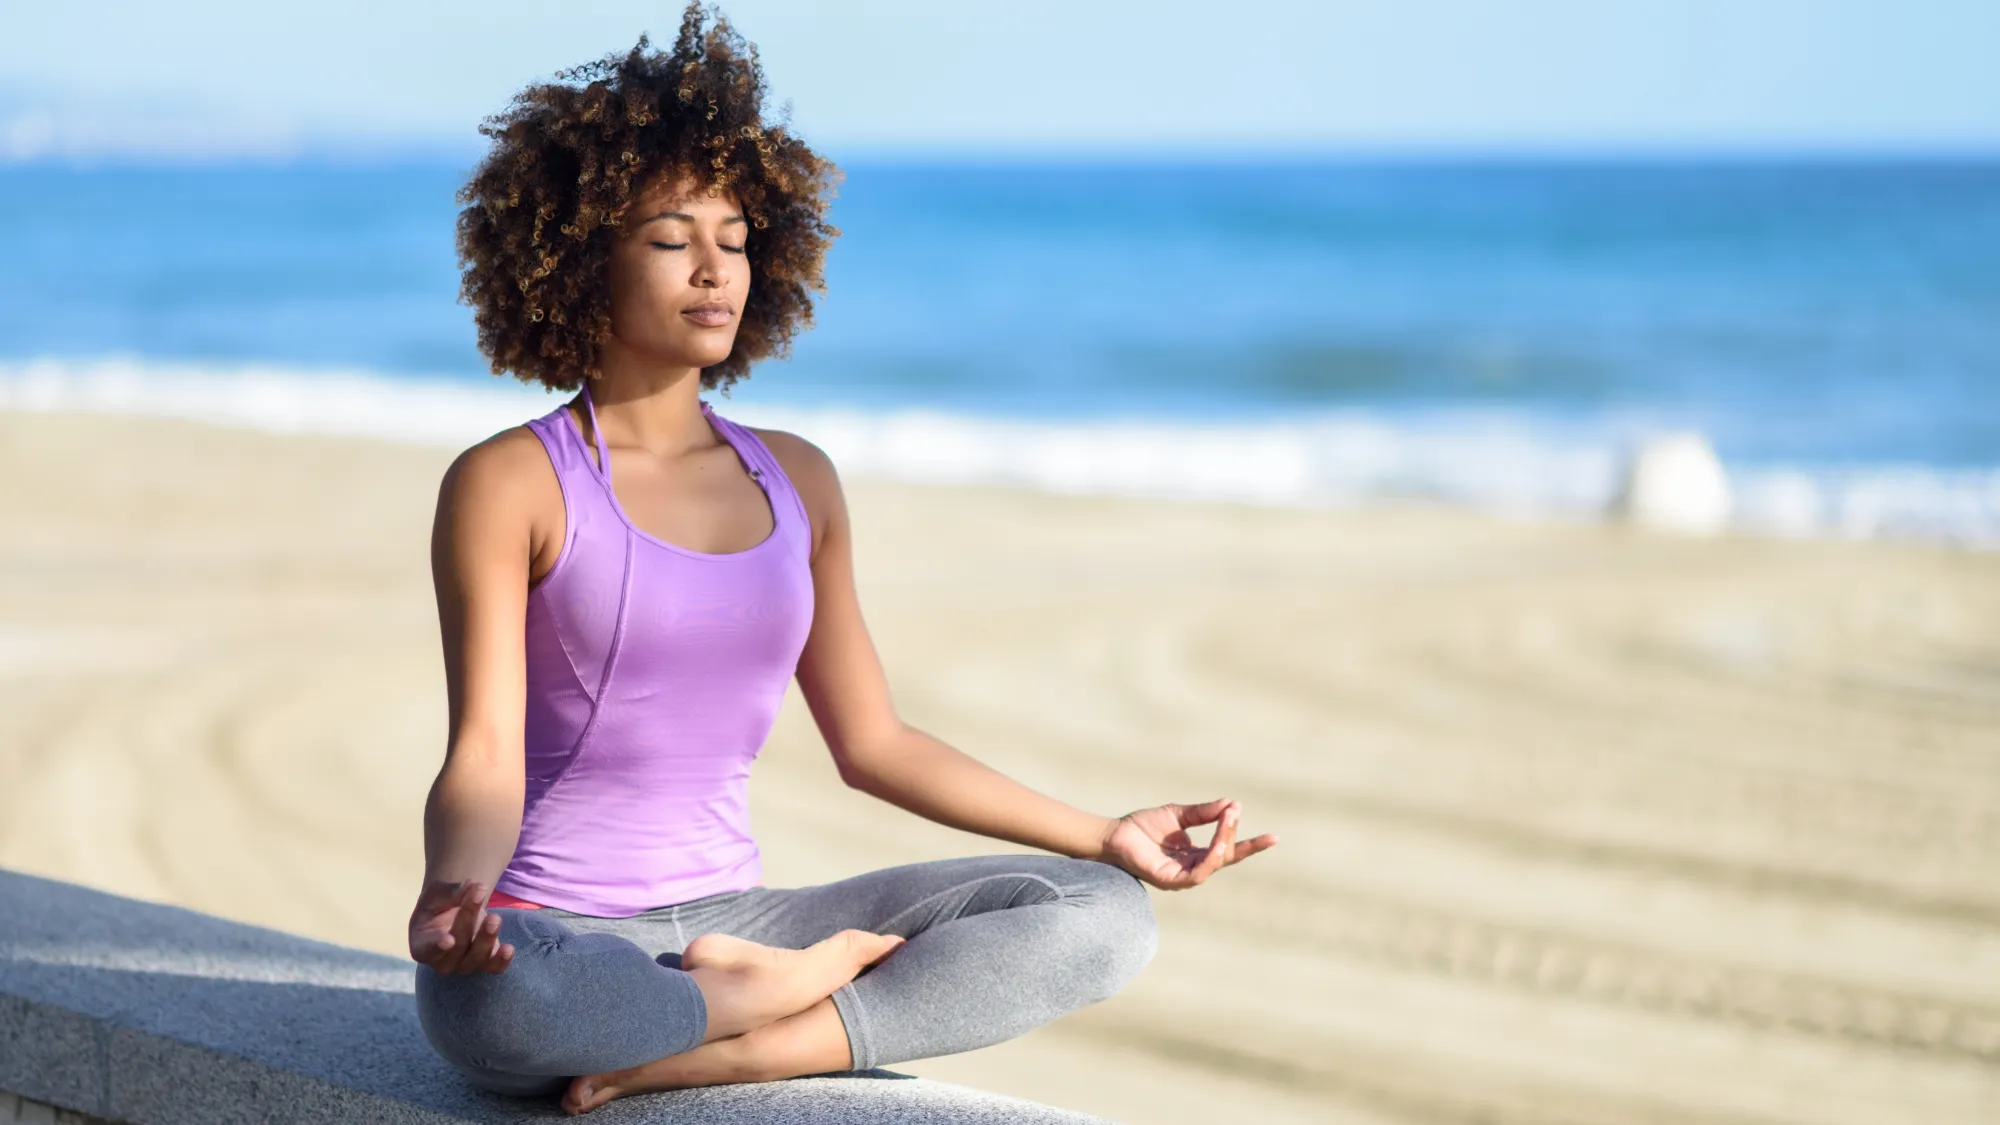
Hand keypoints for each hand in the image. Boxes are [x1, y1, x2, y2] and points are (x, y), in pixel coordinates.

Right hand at [409, 879, 514, 973]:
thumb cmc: (439, 903)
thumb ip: (452, 892)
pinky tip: (508, 949)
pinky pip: (494, 967)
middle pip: (457, 946)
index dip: (438, 945)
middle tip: (478, 894)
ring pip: (476, 958)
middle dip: (468, 919)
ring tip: (495, 918)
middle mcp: (441, 961)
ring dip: (487, 938)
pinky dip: (501, 960)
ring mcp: (464, 964)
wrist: (454, 911)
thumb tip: (472, 885)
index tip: (449, 939)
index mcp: (422, 945)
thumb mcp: (438, 893)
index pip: (428, 948)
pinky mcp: (485, 963)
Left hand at [1098, 799, 1277, 889]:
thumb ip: (1203, 812)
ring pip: (1214, 863)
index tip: (1274, 837)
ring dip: (1223, 841)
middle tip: (1236, 812)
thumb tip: (1231, 804)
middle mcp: (1193, 868)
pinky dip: (1210, 859)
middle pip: (1225, 856)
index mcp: (1196, 854)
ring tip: (1228, 819)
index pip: (1229, 850)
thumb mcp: (1178, 814)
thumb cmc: (1142, 826)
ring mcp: (1183, 877)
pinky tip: (1216, 844)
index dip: (1251, 845)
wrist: (1114, 834)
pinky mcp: (1171, 881)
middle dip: (1238, 838)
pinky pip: (1197, 873)